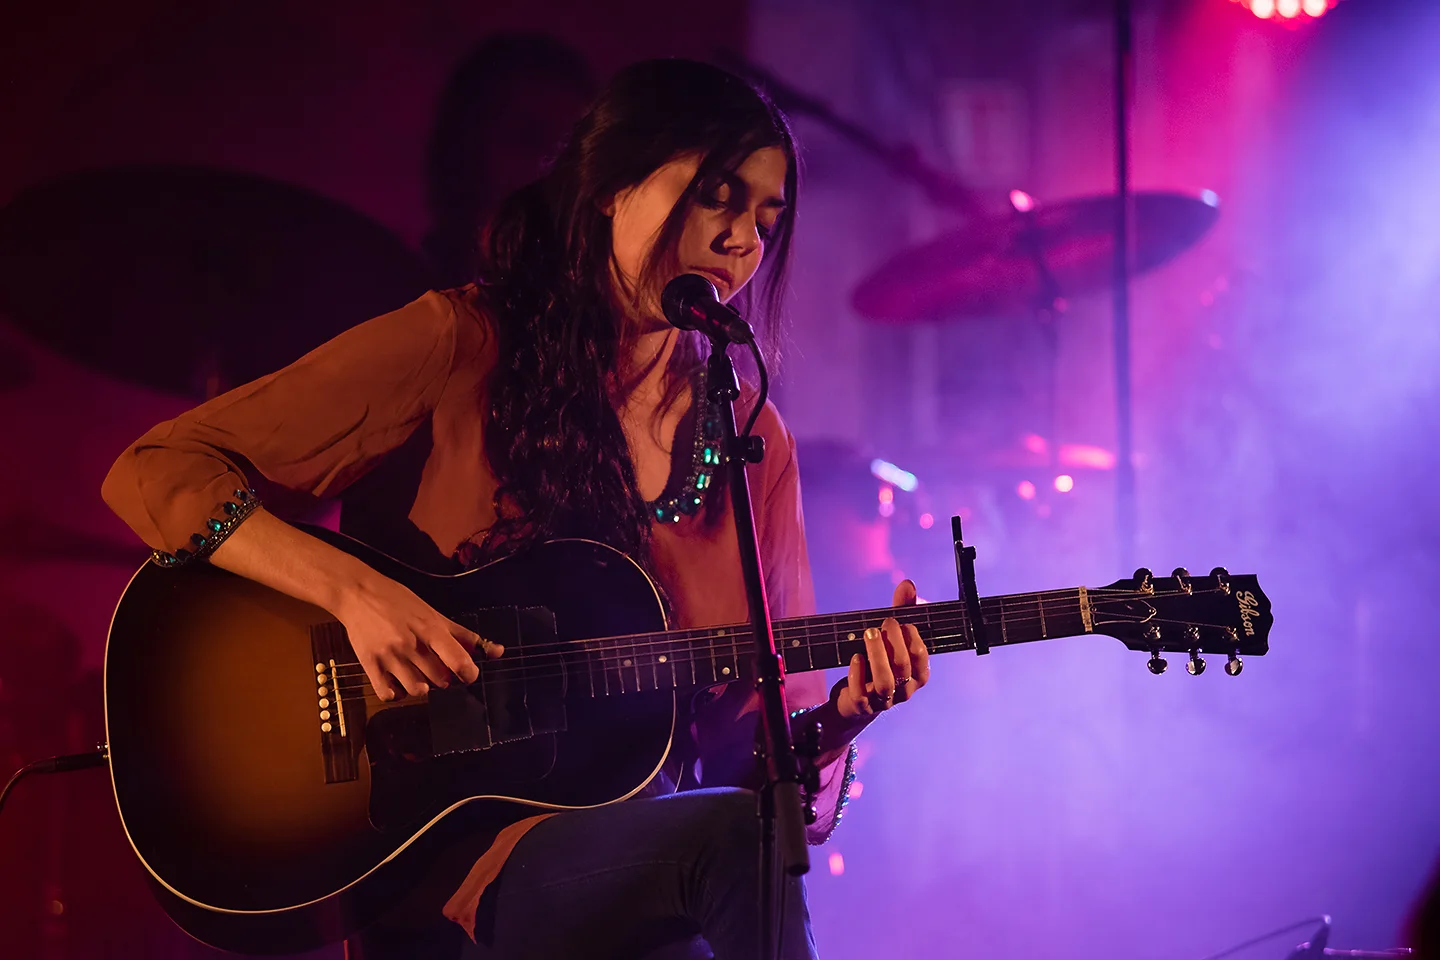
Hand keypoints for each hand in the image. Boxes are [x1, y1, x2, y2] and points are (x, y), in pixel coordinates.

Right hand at [336, 571, 502, 700]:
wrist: (358, 593)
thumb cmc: (399, 600)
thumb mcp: (434, 613)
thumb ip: (463, 636)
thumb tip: (496, 651)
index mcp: (431, 630)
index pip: (459, 661)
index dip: (469, 673)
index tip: (468, 674)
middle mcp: (412, 645)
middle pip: (440, 680)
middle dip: (443, 678)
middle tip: (435, 668)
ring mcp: (390, 656)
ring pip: (416, 690)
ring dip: (421, 687)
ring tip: (417, 674)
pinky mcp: (370, 665)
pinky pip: (388, 694)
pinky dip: (397, 694)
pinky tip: (397, 682)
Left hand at [834, 579, 929, 720]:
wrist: (856, 699)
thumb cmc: (879, 661)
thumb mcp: (891, 637)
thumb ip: (902, 611)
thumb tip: (908, 584)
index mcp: (917, 673)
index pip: (921, 656)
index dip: (912, 637)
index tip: (901, 620)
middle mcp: (904, 689)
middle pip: (903, 667)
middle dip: (894, 641)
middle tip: (883, 623)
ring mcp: (884, 700)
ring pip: (885, 683)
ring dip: (877, 656)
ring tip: (869, 633)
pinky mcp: (862, 706)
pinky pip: (861, 696)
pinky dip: (858, 675)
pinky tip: (855, 658)